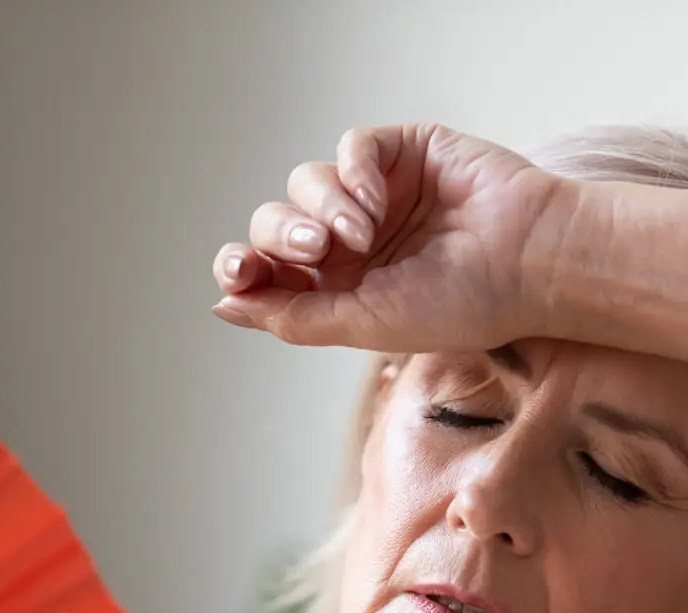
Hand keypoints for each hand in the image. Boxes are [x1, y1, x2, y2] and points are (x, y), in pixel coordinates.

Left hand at [212, 123, 567, 352]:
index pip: (270, 270)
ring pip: (306, 182)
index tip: (237, 272)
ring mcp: (376, 196)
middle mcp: (351, 243)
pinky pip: (350, 148)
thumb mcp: (364, 324)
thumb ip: (292, 316)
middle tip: (314, 249)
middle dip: (281, 235)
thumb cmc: (460, 304)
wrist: (529, 264)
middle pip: (277, 224)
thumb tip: (223, 306)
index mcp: (340, 288)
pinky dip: (353, 172)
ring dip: (323, 206)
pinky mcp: (402, 154)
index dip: (244, 266)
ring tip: (362, 233)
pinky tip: (377, 202)